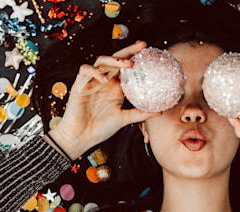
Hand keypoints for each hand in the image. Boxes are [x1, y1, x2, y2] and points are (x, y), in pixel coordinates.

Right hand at [48, 41, 160, 159]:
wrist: (81, 137)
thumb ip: (140, 113)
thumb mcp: (124, 119)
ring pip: (101, 61)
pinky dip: (95, 71)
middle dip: (128, 50)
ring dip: (114, 60)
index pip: (126, 68)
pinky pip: (85, 70)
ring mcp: (92, 82)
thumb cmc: (100, 129)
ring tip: (127, 64)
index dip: (136, 58)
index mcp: (115, 88)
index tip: (149, 52)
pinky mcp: (79, 84)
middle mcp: (105, 82)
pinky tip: (105, 79)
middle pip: (116, 60)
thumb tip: (160, 111)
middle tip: (142, 45)